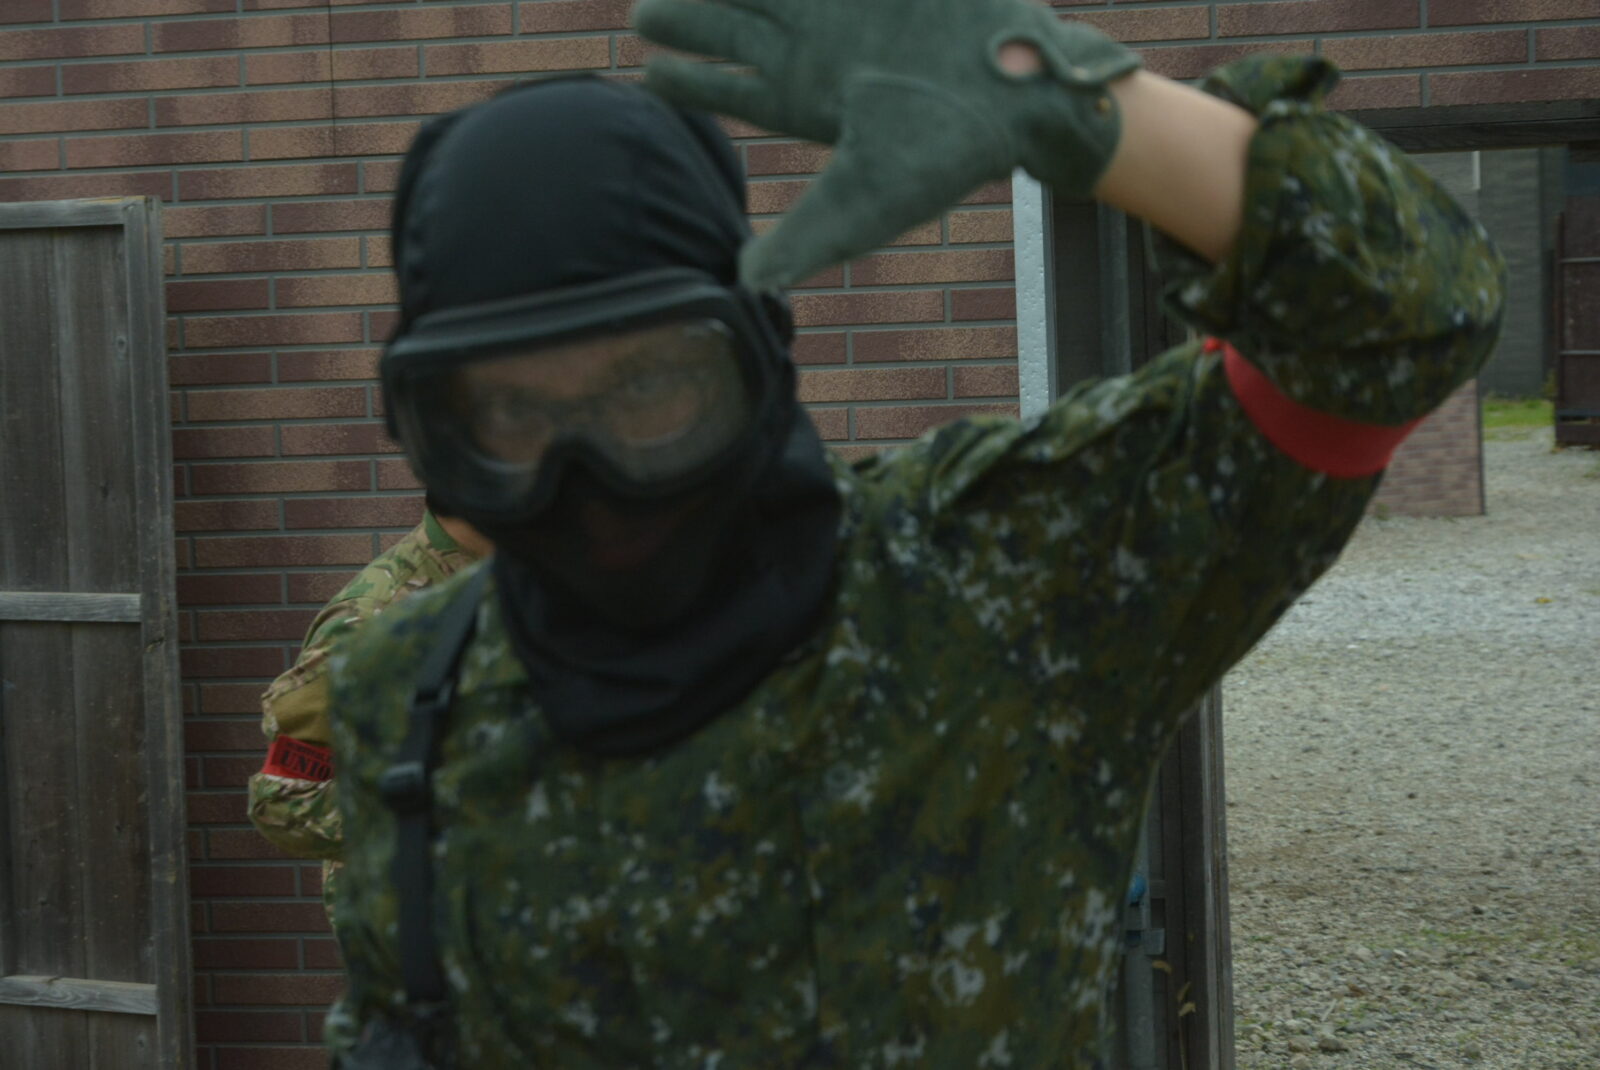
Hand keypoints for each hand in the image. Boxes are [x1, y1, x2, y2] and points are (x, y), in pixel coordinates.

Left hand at [636, 0, 1138, 289]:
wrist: (1019, 92)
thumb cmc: (942, 153)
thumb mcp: (861, 203)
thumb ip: (801, 238)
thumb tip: (742, 283)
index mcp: (809, 103)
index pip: (735, 91)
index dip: (690, 83)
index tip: (649, 77)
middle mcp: (820, 53)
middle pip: (737, 31)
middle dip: (689, 19)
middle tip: (643, 12)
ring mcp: (845, 9)